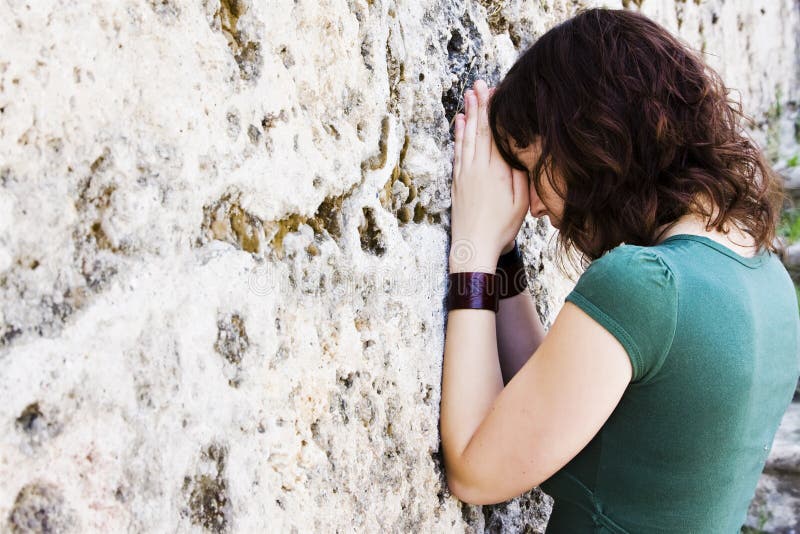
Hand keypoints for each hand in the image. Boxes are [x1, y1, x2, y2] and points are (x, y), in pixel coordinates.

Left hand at [450, 80, 528, 271]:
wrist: (473, 247)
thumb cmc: (501, 228)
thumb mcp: (520, 203)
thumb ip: (520, 175)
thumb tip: (519, 151)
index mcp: (496, 171)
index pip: (494, 133)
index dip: (493, 111)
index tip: (493, 91)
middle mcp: (478, 168)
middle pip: (479, 130)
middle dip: (480, 105)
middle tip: (479, 84)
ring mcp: (465, 174)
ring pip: (466, 138)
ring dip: (468, 115)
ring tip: (468, 96)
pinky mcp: (457, 182)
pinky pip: (457, 152)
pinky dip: (458, 136)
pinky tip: (459, 124)